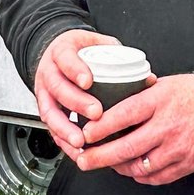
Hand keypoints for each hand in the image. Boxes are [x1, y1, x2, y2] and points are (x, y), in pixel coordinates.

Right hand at [33, 28, 122, 156]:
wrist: (57, 53)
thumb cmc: (79, 50)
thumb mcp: (96, 44)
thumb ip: (119, 57)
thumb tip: (149, 79)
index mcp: (61, 51)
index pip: (65, 59)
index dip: (75, 70)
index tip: (88, 81)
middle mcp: (48, 72)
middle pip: (58, 88)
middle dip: (76, 102)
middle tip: (96, 113)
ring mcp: (44, 92)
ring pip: (49, 111)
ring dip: (65, 128)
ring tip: (81, 141)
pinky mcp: (46, 109)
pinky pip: (50, 127)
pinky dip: (62, 140)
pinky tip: (76, 151)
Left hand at [76, 74, 193, 185]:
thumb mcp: (165, 84)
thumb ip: (140, 95)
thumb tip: (110, 102)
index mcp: (159, 101)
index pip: (123, 115)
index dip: (101, 127)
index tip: (85, 134)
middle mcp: (167, 126)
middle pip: (126, 147)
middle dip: (99, 157)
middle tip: (82, 160)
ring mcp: (177, 148)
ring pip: (139, 166)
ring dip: (119, 168)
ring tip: (106, 164)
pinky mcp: (186, 164)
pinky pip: (157, 177)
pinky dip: (141, 175)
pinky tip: (132, 170)